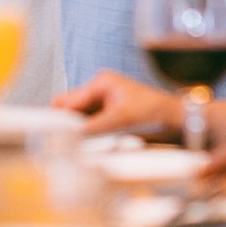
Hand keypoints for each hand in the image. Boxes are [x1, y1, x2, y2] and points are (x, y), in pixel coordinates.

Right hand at [52, 69, 177, 136]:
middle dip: (65, 124)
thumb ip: (95, 126)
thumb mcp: (122, 118)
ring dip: (75, 130)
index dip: (59, 118)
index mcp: (101, 82)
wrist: (173, 116)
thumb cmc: (153, 110)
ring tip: (74, 145)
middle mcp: (98, 88)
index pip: (68, 100)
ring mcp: (101, 101)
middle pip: (68, 108)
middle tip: (62, 143)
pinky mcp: (105, 113)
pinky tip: (85, 143)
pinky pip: (86, 123)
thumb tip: (71, 135)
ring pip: (76, 117)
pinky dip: (84, 133)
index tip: (52, 135)